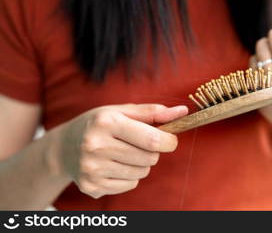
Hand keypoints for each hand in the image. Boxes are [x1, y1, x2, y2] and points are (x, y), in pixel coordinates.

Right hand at [49, 104, 187, 198]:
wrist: (63, 147)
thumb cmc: (99, 124)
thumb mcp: (121, 111)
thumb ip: (153, 112)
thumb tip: (182, 112)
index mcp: (106, 123)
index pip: (152, 139)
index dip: (169, 141)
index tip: (170, 139)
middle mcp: (96, 146)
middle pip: (149, 158)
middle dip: (152, 151)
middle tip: (139, 144)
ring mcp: (92, 169)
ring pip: (141, 173)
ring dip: (141, 164)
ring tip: (124, 153)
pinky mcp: (91, 186)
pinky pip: (130, 185)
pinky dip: (129, 177)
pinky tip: (114, 165)